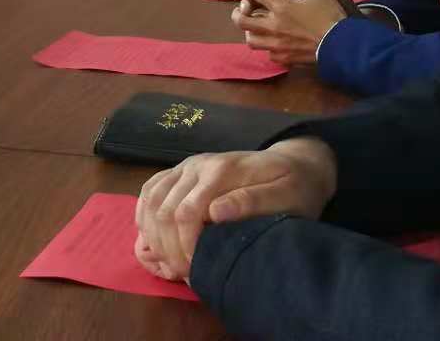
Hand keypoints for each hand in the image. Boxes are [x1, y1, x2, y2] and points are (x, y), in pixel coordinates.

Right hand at [134, 138, 336, 281]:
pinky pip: (149, 191)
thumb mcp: (287, 197)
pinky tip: (154, 238)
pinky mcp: (180, 172)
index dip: (184, 247)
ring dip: (153, 235)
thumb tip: (215, 212)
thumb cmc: (294, 187)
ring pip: (151, 201)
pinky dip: (145, 216)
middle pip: (163, 209)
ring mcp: (186, 166)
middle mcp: (197, 165)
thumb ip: (252, 202)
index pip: (186, 212)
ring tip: (170, 262)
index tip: (195, 272)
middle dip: (167, 247)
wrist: (294, 163)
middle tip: (183, 274)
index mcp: (221, 170)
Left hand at [232, 0, 351, 65]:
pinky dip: (267, 47)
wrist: (342, 44)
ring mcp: (276, 45)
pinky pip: (268, 54)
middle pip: (242, 20)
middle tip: (243, 8)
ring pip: (251, 39)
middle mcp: (273, 26)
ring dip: (250, 31)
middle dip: (239, 11)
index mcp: (280, 7)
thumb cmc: (329, 14)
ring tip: (255, 26)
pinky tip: (273, 42)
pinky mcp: (285, 58)